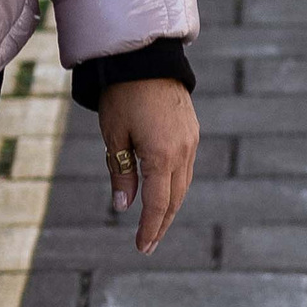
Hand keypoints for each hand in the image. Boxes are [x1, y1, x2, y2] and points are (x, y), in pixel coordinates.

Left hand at [99, 77, 198, 253]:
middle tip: (148, 246)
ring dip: (170, 207)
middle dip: (161, 224)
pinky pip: (186, 168)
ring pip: (183, 184)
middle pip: (174, 199)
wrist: (147, 58)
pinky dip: (176, 186)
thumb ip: (120, 173)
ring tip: (156, 225)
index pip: (158, 203)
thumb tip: (124, 207)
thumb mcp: (114, 136)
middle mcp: (183, 151)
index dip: (149, 228)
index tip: (142, 248)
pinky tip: (166, 193)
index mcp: (162, 155)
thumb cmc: (122, 95)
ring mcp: (191, 141)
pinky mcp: (191, 132)